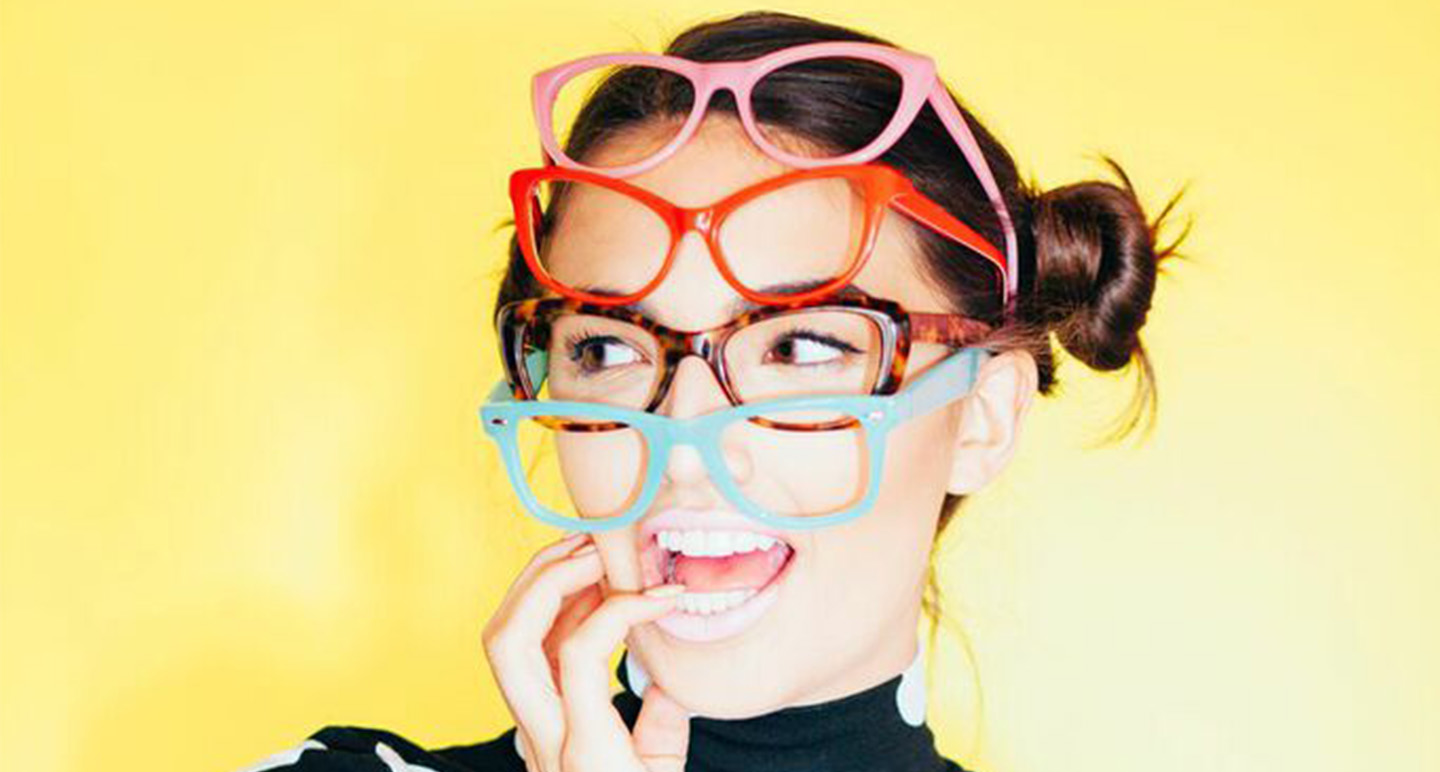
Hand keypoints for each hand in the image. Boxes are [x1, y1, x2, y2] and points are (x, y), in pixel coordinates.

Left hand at [482, 533, 690, 771]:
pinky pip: (524, 655)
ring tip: (590, 554)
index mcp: (585, 751)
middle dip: (547, 577)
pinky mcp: (531, 727)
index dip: (618, 607)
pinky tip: (587, 593)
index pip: (576, 653)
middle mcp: (543, 740)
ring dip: (540, 585)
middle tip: (601, 547)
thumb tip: (665, 664)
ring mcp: (529, 733)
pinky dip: (549, 611)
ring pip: (502, 642)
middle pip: (507, 639)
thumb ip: (666, 720)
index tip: (664, 594)